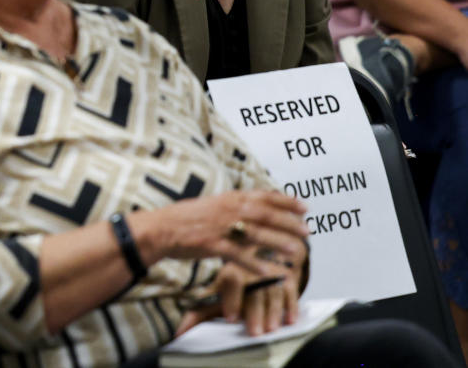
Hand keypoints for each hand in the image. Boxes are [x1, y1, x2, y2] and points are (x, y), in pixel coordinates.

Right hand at [137, 190, 307, 277]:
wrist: (160, 228)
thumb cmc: (185, 218)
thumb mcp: (212, 205)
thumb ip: (233, 207)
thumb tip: (254, 208)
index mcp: (229, 198)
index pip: (263, 196)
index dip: (286, 200)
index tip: (304, 206)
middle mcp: (227, 209)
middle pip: (265, 214)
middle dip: (288, 221)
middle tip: (307, 230)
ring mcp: (220, 227)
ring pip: (255, 233)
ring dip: (277, 241)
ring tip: (295, 249)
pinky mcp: (212, 244)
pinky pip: (238, 255)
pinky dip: (254, 264)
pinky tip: (269, 272)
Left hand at [175, 253, 302, 336]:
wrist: (265, 248)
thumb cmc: (238, 276)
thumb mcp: (219, 288)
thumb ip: (202, 310)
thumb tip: (179, 330)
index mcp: (233, 268)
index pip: (232, 282)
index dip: (231, 300)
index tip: (230, 318)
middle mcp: (252, 268)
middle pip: (254, 290)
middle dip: (254, 312)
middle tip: (254, 332)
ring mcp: (272, 271)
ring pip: (273, 291)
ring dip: (273, 312)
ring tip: (271, 329)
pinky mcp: (289, 275)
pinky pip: (292, 291)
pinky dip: (291, 306)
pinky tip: (290, 320)